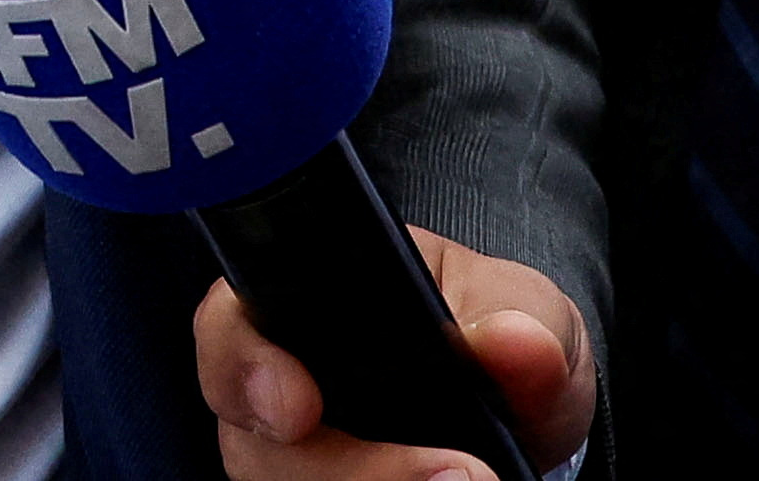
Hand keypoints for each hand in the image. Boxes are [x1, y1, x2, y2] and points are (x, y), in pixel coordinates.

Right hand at [196, 228, 594, 478]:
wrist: (526, 409)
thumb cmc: (502, 332)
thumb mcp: (527, 310)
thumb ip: (521, 319)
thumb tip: (515, 343)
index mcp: (309, 296)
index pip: (232, 322)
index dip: (244, 365)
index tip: (296, 411)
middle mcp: (284, 376)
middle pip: (249, 435)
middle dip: (334, 466)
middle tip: (447, 474)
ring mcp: (297, 452)